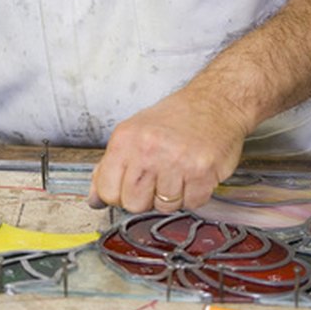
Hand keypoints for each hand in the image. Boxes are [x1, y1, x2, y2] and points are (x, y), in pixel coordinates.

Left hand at [88, 86, 249, 212]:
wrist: (215, 102)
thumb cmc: (175, 118)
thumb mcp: (133, 133)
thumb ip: (110, 166)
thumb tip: (95, 198)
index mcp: (126, 140)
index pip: (107, 191)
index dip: (118, 195)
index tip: (129, 186)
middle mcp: (149, 150)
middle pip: (133, 204)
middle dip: (145, 198)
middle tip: (157, 179)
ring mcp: (177, 162)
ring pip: (164, 207)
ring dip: (172, 196)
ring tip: (178, 172)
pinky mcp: (202, 172)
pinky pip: (192, 203)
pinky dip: (194, 194)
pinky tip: (193, 175)